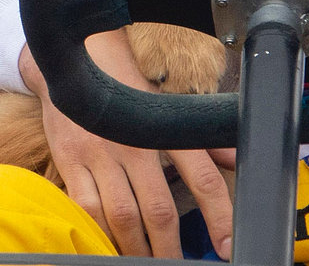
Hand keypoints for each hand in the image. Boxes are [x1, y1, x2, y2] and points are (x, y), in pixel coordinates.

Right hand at [20, 33, 234, 258]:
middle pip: (158, 209)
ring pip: (122, 215)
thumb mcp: (165, 105)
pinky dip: (99, 232)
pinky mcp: (70, 160)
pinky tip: (108, 244)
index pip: (201, 176)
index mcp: (163, 127)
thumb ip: (201, 139)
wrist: (73, 62)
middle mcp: (134, 142)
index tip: (224, 246)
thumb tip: (237, 160)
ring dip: (135, 248)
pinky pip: (86, 207)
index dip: (218, 215)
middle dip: (170, 248)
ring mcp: (99, 153)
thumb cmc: (125, 88)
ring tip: (143, 262)